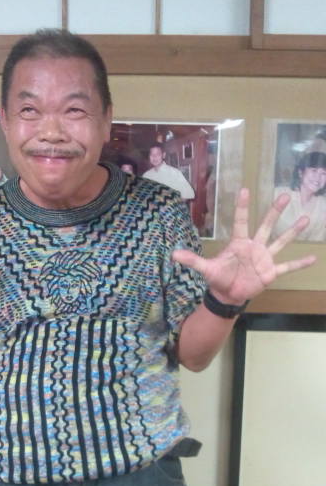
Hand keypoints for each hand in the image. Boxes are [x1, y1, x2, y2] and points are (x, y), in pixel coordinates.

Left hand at [172, 189, 315, 304]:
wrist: (228, 295)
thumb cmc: (218, 278)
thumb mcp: (206, 268)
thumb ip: (192, 260)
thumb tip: (173, 255)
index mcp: (239, 242)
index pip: (240, 220)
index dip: (242, 206)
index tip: (245, 189)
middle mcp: (254, 246)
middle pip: (266, 225)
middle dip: (275, 211)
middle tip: (285, 195)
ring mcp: (264, 258)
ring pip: (280, 241)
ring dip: (292, 231)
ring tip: (305, 218)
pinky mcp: (271, 272)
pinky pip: (287, 267)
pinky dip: (299, 263)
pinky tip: (313, 257)